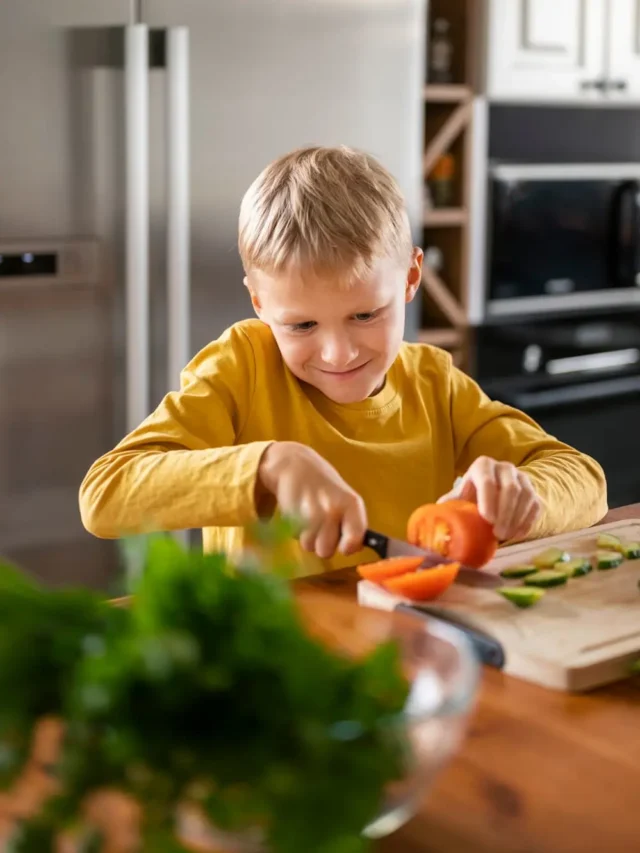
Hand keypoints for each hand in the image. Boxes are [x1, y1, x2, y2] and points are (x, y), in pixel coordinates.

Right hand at [257, 441, 366, 557]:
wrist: (295, 464)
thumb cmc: (324, 485)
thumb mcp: (345, 499)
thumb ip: (352, 522)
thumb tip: (356, 547)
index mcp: (352, 504)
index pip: (355, 539)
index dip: (349, 547)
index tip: (344, 546)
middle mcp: (333, 509)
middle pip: (327, 550)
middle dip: (322, 544)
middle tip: (321, 527)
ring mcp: (312, 512)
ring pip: (309, 546)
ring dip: (307, 537)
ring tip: (308, 518)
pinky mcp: (293, 514)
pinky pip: (295, 536)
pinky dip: (295, 529)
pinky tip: (298, 513)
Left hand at [437, 457, 541, 541]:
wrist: (495, 492)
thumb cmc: (472, 496)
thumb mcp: (460, 496)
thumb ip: (449, 504)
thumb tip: (432, 518)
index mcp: (483, 466)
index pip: (487, 480)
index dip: (488, 500)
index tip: (487, 519)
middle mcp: (505, 468)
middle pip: (510, 488)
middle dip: (504, 513)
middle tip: (497, 533)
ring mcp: (522, 479)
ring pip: (525, 497)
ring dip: (516, 519)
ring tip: (505, 536)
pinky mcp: (534, 492)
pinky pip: (535, 506)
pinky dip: (527, 522)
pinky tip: (517, 535)